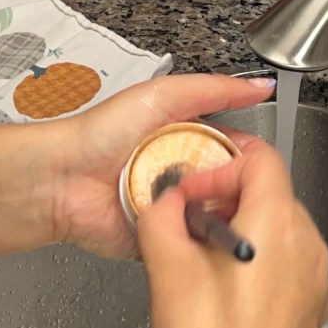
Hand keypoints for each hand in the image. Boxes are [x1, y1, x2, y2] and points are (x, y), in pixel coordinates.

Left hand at [50, 74, 274, 259]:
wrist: (64, 180)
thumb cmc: (102, 133)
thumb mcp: (166, 96)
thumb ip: (216, 90)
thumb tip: (260, 86)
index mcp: (185, 138)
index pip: (233, 147)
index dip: (250, 152)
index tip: (263, 158)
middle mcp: (180, 173)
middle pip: (229, 183)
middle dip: (239, 185)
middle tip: (245, 186)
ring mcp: (171, 206)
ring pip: (216, 214)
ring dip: (221, 211)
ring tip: (226, 207)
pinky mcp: (162, 236)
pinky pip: (192, 241)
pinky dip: (198, 236)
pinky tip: (205, 228)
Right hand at [128, 138, 327, 327]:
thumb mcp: (166, 264)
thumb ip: (162, 214)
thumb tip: (166, 202)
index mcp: (279, 223)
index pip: (262, 160)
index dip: (221, 161)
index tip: (192, 183)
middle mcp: (308, 247)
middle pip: (272, 194)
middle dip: (227, 198)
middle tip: (189, 218)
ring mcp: (314, 281)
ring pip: (281, 232)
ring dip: (242, 231)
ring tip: (201, 257)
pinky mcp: (310, 311)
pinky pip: (288, 267)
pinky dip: (258, 263)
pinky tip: (223, 291)